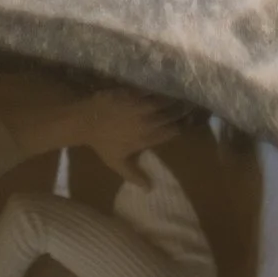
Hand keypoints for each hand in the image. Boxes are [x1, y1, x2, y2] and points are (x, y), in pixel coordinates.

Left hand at [63, 89, 184, 174]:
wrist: (87, 121)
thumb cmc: (102, 144)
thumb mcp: (118, 164)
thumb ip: (135, 176)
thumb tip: (150, 190)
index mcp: (147, 137)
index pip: (171, 132)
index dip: (180, 128)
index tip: (187, 124)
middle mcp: (148, 120)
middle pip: (171, 115)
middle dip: (181, 111)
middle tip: (190, 107)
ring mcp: (140, 105)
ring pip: (162, 101)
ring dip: (172, 99)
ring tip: (180, 96)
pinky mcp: (133, 92)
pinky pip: (149, 90)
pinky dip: (156, 89)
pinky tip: (161, 86)